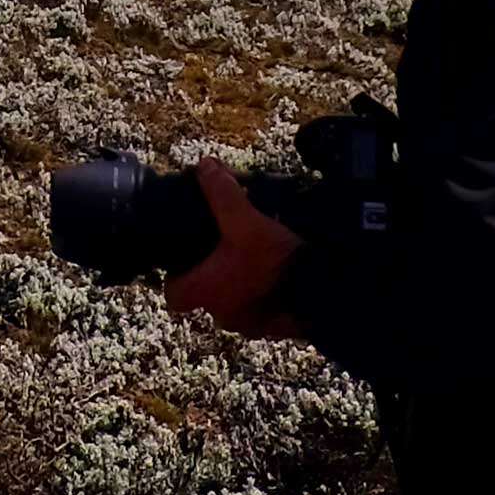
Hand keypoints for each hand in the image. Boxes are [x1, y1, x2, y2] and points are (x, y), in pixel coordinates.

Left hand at [166, 157, 304, 337]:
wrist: (320, 292)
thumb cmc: (275, 261)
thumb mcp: (245, 219)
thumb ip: (222, 193)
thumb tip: (205, 166)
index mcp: (206, 291)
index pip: (174, 295)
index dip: (176, 277)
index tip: (186, 260)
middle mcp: (224, 314)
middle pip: (207, 299)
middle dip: (214, 279)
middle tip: (225, 253)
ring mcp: (250, 324)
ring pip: (235, 307)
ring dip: (241, 289)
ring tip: (255, 261)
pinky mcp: (275, 328)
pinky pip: (262, 314)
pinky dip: (266, 298)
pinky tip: (278, 277)